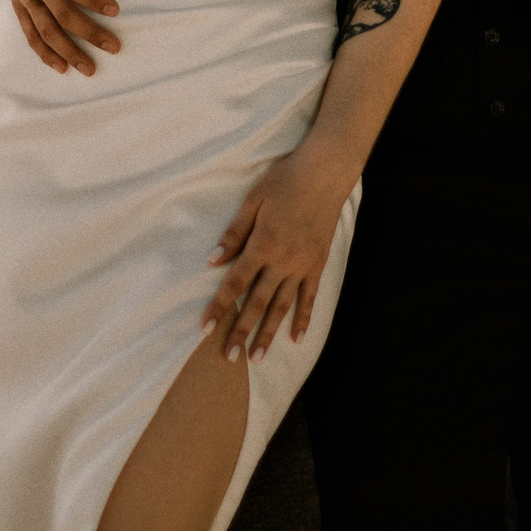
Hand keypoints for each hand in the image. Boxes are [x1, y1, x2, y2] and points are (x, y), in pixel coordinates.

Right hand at [0, 0, 124, 74]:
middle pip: (61, 13)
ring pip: (44, 29)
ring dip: (67, 51)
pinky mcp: (18, 1)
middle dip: (88, 33)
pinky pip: (28, 31)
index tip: (115, 10)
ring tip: (90, 68)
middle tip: (114, 47)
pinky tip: (60, 66)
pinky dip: (42, 51)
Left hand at [203, 148, 351, 363]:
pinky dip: (303, 318)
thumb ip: (234, 234)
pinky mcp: (318, 264)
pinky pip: (309, 296)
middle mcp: (283, 261)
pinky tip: (296, 338)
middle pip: (258, 302)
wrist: (325, 173)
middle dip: (241, 331)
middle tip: (229, 357)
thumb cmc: (284, 181)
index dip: (219, 307)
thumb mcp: (252, 201)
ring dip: (269, 333)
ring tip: (257, 357)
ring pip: (283, 306)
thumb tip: (212, 261)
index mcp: (263, 244)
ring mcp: (303, 265)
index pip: (235, 283)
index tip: (205, 329)